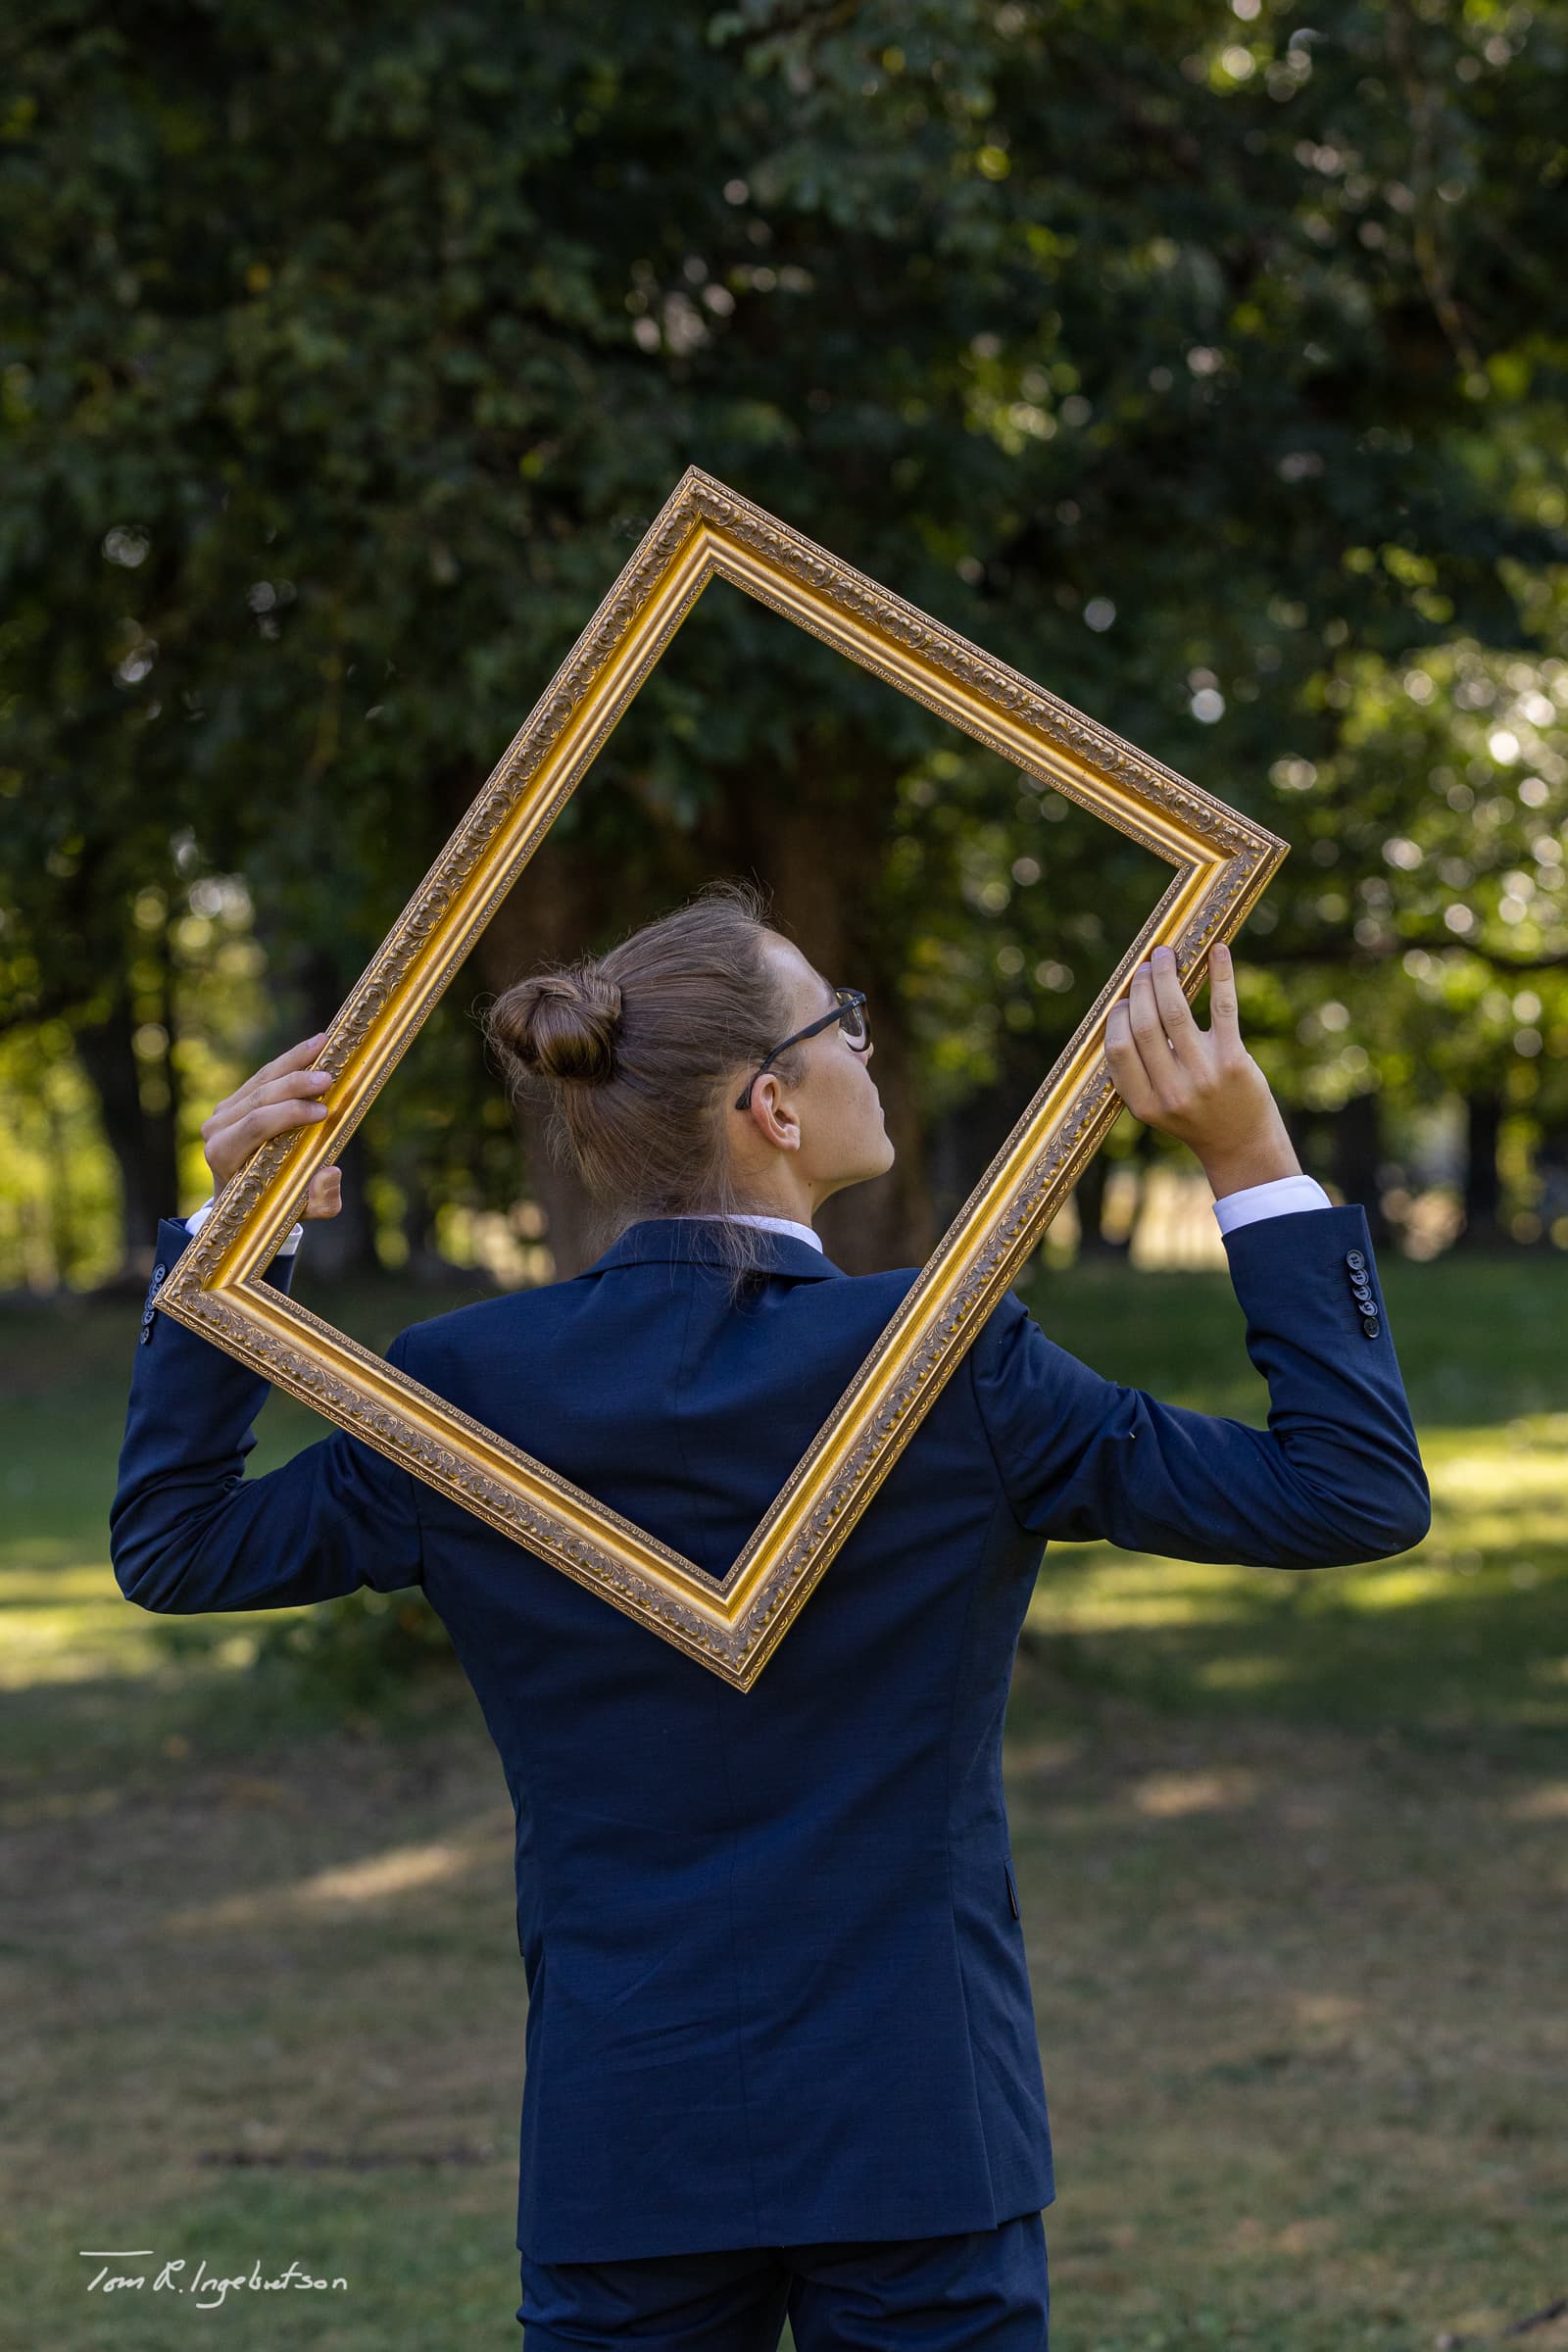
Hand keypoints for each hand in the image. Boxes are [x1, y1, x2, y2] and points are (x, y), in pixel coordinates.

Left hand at [200, 1031, 342, 1219]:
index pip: (256, 1125)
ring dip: (296, 1061)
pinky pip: (263, 1075)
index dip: (289, 1114)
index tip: (325, 1111)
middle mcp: (216, 1130)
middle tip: (328, 1079)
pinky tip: (314, 1046)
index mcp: (224, 1155)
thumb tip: (330, 1172)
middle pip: (258, 1098)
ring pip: (261, 1079)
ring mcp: (222, 1112)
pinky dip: (291, 1060)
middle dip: (296, 1085)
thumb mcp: (299, 1210)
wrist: (241, 1200)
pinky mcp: (234, 1100)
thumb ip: (319, 1201)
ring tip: (324, 1045)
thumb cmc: (272, 1204)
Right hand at [1103, 942, 1301, 1198]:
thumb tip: (1125, 1010)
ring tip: (1165, 955)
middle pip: (1145, 1025)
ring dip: (1167, 975)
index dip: (1117, 1018)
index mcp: (1145, 1103)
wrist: (1241, 1143)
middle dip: (1141, 988)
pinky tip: (1218, 951)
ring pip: (1176, 1011)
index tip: (1122, 1000)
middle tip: (1145, 968)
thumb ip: (1137, 1071)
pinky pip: (1223, 1008)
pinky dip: (1220, 975)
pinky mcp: (1234, 1060)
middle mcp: (1172, 1090)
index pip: (1118, 1049)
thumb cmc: (1194, 1117)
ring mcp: (1204, 1075)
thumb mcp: (1156, 1107)